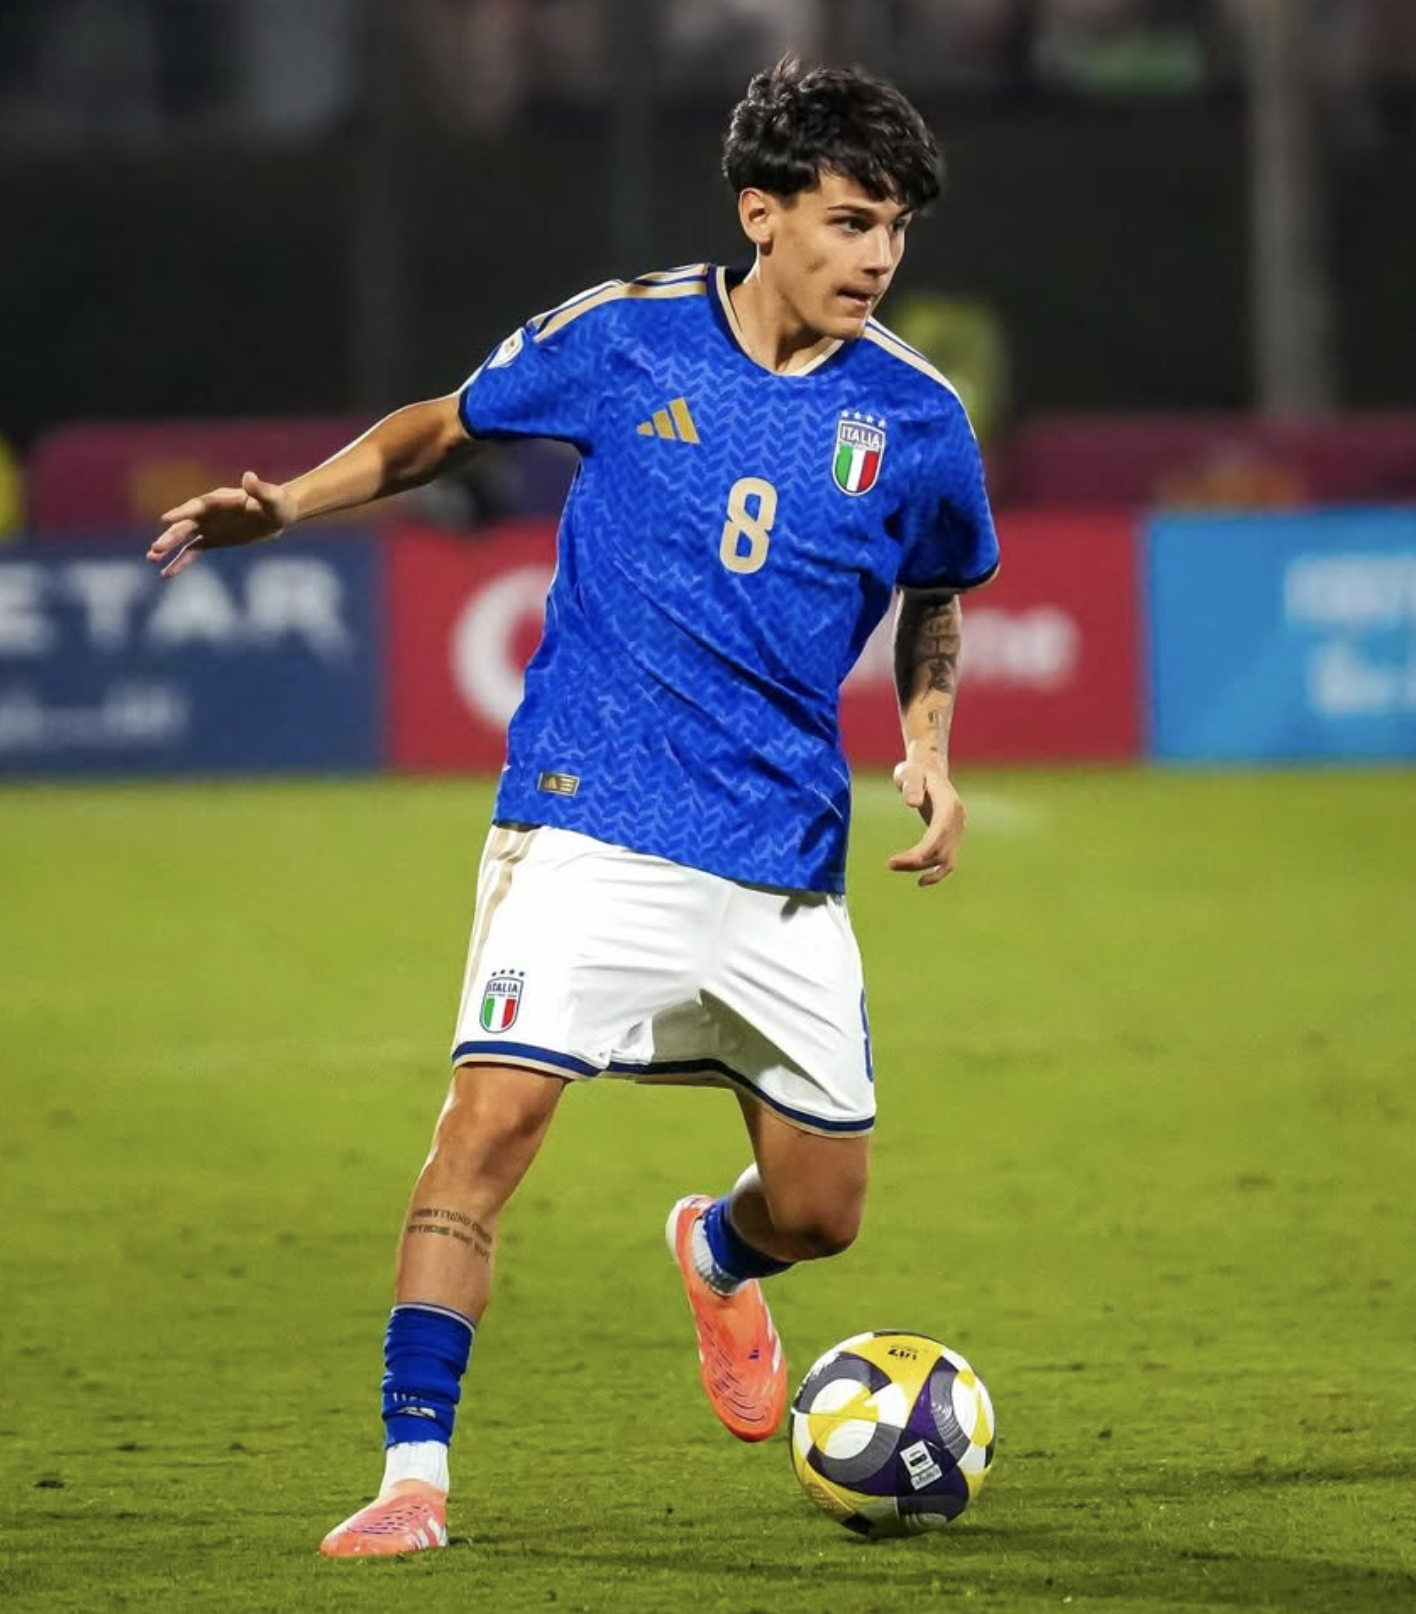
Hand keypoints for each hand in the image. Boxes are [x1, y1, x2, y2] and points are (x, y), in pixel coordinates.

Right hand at [146, 470, 294, 577]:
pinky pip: (192, 552)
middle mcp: (208, 512)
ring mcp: (208, 526)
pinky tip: (166, 574)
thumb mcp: (271, 497)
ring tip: (151, 559)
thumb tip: (249, 476)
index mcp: (219, 500)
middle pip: (185, 524)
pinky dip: (180, 562)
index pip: (197, 506)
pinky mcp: (212, 540)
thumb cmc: (276, 503)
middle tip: (156, 549)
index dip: (182, 512)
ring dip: (168, 548)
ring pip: (183, 538)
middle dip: (171, 536)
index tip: (166, 519)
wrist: (278, 514)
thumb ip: (259, 489)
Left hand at [887, 755, 965, 887]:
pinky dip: (937, 873)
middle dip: (917, 861)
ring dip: (923, 868)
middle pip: (942, 850)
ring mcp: (958, 829)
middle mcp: (958, 820)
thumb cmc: (915, 770)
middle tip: (890, 864)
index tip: (896, 861)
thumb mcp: (909, 772)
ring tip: (895, 865)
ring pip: (945, 859)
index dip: (920, 852)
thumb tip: (912, 803)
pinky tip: (920, 881)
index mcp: (949, 805)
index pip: (938, 835)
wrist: (929, 769)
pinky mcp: (953, 836)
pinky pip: (948, 860)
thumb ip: (911, 784)